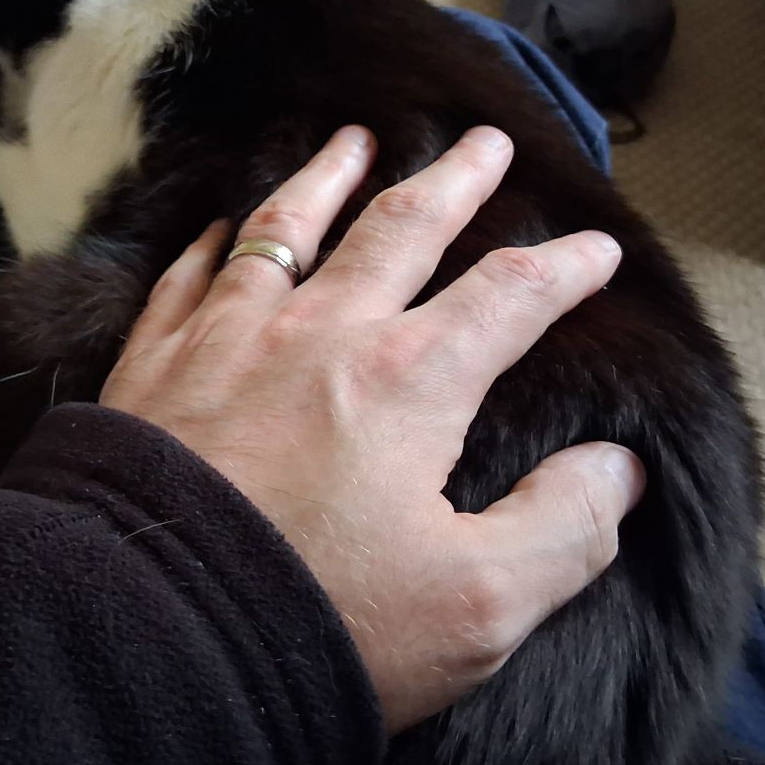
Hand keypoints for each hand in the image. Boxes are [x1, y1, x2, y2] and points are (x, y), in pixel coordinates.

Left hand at [100, 125, 644, 733]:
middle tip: (485, 141)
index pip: (509, 299)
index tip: (596, 251)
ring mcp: (230, 336)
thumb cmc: (316, 614)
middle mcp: (322, 333)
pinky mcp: (156, 361)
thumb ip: (561, 530)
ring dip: (329, 176)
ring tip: (355, 138)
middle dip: (455, 180)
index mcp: (409, 381)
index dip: (563, 270)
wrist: (147, 626)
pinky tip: (219, 223)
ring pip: (290, 227)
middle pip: (403, 229)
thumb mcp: (475, 603)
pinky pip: (189, 276)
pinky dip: (211, 242)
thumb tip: (616, 470)